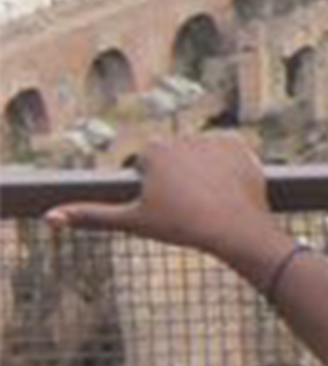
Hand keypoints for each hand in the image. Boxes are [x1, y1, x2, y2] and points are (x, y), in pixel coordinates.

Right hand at [44, 135, 289, 274]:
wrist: (234, 228)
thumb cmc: (181, 226)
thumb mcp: (133, 221)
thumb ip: (91, 216)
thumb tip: (49, 217)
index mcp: (154, 149)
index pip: (148, 168)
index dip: (156, 191)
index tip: (168, 205)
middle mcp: (183, 136)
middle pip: (175, 161)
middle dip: (178, 180)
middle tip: (189, 205)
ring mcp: (214, 139)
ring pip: (200, 160)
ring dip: (202, 174)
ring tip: (208, 199)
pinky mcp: (241, 146)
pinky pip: (226, 160)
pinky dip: (225, 172)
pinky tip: (226, 188)